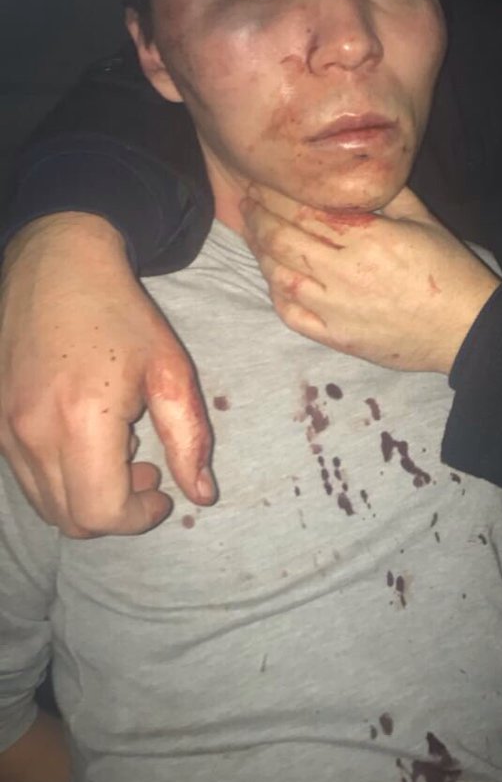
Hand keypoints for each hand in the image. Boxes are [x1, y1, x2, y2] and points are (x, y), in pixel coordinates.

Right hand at [0, 214, 214, 536]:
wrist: (57, 263)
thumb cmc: (120, 313)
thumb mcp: (170, 370)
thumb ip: (189, 438)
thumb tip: (201, 495)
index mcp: (81, 421)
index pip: (101, 513)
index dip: (138, 517)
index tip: (162, 494)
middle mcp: (32, 431)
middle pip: (70, 519)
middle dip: (115, 511)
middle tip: (145, 471)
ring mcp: (4, 427)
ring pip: (44, 503)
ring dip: (85, 495)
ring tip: (115, 451)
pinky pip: (24, 475)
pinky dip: (58, 476)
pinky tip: (81, 435)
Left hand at [241, 187, 499, 374]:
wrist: (466, 329)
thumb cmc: (448, 270)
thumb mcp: (422, 218)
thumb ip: (383, 193)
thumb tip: (350, 171)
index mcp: (365, 236)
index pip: (302, 210)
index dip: (273, 194)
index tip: (259, 181)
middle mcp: (343, 271)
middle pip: (282, 238)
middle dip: (258, 216)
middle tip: (246, 202)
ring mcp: (335, 308)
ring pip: (279, 275)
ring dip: (260, 252)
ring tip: (253, 233)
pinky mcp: (336, 337)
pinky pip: (291, 314)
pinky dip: (274, 292)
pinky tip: (272, 277)